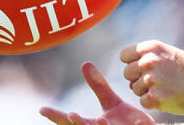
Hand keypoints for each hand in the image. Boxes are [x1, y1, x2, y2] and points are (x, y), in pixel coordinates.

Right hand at [40, 62, 154, 124]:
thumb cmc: (127, 123)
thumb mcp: (112, 104)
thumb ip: (98, 87)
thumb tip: (84, 64)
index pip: (71, 122)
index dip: (57, 117)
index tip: (42, 109)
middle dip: (77, 124)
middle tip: (71, 115)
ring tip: (100, 120)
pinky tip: (141, 121)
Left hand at [121, 40, 183, 114]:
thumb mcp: (167, 53)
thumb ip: (147, 57)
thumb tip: (128, 69)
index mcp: (151, 47)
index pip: (124, 56)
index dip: (133, 63)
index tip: (147, 67)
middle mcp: (149, 61)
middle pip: (127, 73)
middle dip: (138, 78)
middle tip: (158, 80)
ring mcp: (152, 79)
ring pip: (135, 88)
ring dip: (147, 91)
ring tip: (166, 87)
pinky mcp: (156, 97)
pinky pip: (143, 102)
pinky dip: (153, 102)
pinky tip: (168, 96)